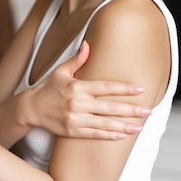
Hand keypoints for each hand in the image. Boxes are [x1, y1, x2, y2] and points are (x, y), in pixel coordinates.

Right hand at [25, 41, 150, 139]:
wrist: (31, 109)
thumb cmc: (48, 88)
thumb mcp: (60, 72)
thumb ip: (77, 60)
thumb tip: (88, 44)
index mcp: (78, 87)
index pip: (106, 87)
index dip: (124, 89)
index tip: (140, 90)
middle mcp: (78, 104)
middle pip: (110, 107)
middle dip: (131, 110)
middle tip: (148, 111)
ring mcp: (76, 119)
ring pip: (105, 123)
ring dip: (125, 126)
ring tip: (140, 127)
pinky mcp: (73, 131)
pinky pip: (95, 134)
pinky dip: (109, 135)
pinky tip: (122, 135)